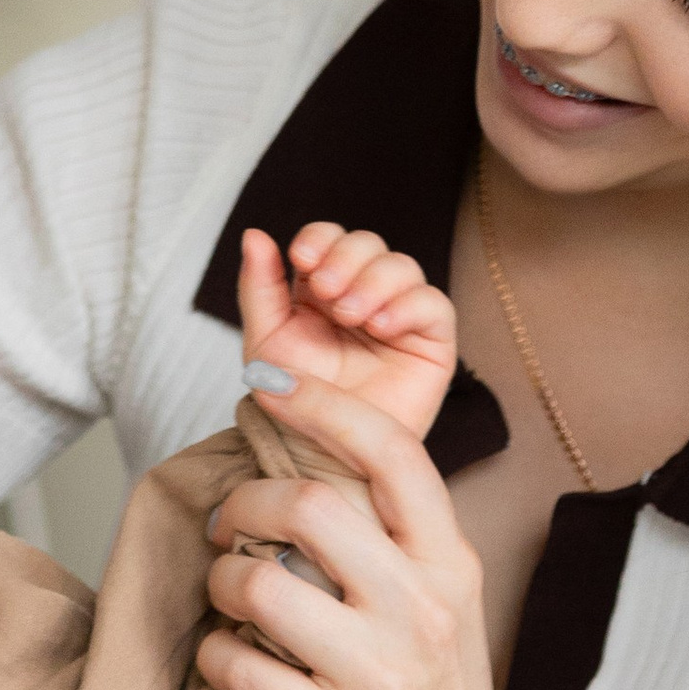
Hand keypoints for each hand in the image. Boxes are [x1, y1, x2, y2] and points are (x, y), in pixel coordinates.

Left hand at [200, 370, 520, 689]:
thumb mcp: (443, 604)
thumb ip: (395, 539)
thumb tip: (311, 461)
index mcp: (450, 563)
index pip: (393, 451)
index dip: (323, 403)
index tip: (268, 379)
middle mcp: (422, 608)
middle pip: (313, 505)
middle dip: (247, 500)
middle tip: (226, 518)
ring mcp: (381, 672)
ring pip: (264, 586)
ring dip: (223, 580)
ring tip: (227, 591)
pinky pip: (242, 668)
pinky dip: (216, 654)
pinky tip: (226, 656)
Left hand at [239, 223, 457, 445]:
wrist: (323, 454)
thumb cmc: (294, 403)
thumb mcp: (266, 341)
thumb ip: (259, 287)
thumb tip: (254, 234)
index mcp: (322, 289)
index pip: (330, 237)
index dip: (320, 238)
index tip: (302, 259)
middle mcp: (363, 294)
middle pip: (368, 244)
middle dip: (346, 258)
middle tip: (328, 292)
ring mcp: (399, 316)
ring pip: (402, 266)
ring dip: (374, 280)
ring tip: (352, 316)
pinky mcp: (431, 342)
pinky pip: (434, 305)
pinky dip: (409, 304)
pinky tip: (382, 325)